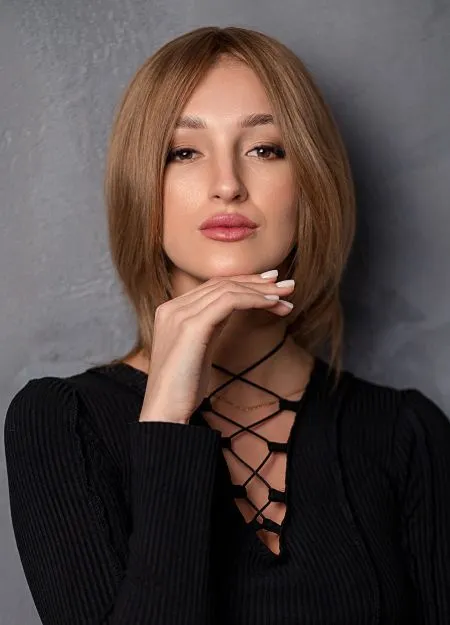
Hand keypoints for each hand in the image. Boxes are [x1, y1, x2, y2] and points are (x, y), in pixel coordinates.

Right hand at [139, 271, 294, 423]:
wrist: (164, 413)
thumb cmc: (183, 388)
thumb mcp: (198, 349)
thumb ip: (210, 326)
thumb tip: (233, 311)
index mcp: (171, 311)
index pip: (213, 286)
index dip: (244, 283)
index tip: (270, 286)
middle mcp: (172, 307)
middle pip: (221, 283)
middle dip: (257, 283)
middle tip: (287, 286)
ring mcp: (179, 314)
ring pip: (228, 290)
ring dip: (262, 292)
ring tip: (286, 298)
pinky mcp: (191, 326)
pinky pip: (229, 302)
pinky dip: (254, 300)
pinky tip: (271, 305)